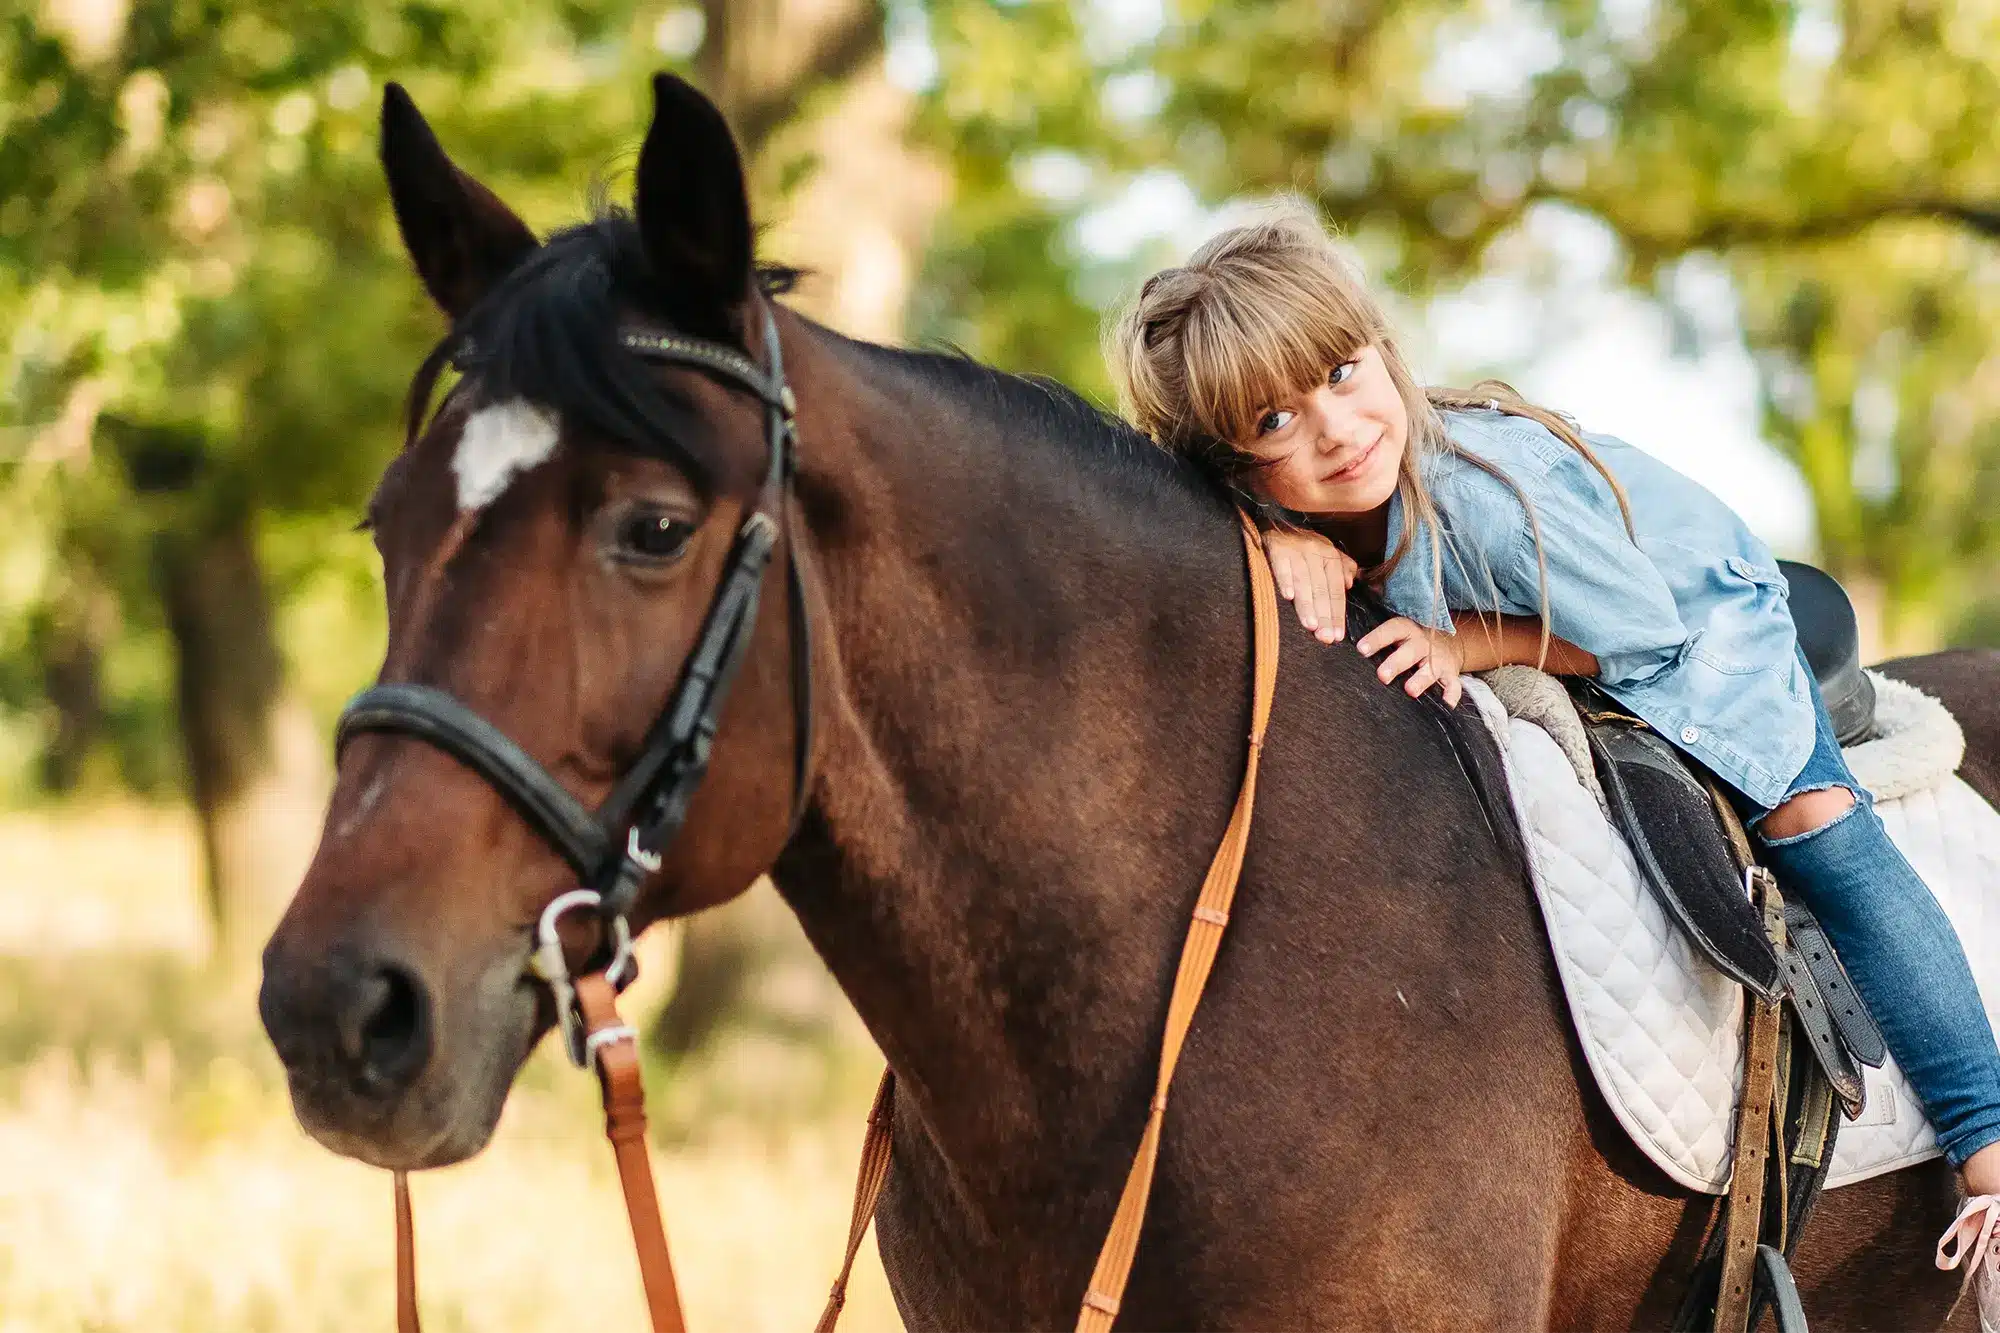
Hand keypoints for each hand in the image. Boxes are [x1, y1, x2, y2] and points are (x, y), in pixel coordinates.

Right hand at [1263, 527, 1358, 643]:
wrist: (1271, 518)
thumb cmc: (1299, 542)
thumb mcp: (1323, 550)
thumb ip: (1340, 566)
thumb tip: (1352, 582)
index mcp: (1328, 555)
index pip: (1336, 589)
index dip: (1337, 613)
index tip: (1338, 635)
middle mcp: (1315, 551)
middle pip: (1322, 588)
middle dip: (1325, 615)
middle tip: (1326, 638)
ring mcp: (1295, 549)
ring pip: (1304, 581)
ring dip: (1307, 604)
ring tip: (1311, 626)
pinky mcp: (1276, 546)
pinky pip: (1281, 565)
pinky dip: (1285, 579)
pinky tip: (1287, 596)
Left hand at [1355, 616, 1463, 706]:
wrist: (1447, 642)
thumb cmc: (1409, 640)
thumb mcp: (1396, 633)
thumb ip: (1375, 639)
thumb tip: (1336, 640)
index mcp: (1406, 630)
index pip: (1390, 631)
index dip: (1377, 639)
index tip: (1361, 650)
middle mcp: (1422, 643)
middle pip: (1410, 651)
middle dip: (1396, 663)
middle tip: (1382, 676)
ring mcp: (1438, 659)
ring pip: (1431, 669)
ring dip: (1421, 680)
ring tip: (1410, 691)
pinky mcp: (1450, 674)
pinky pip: (1453, 685)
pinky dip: (1451, 695)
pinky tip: (1445, 705)